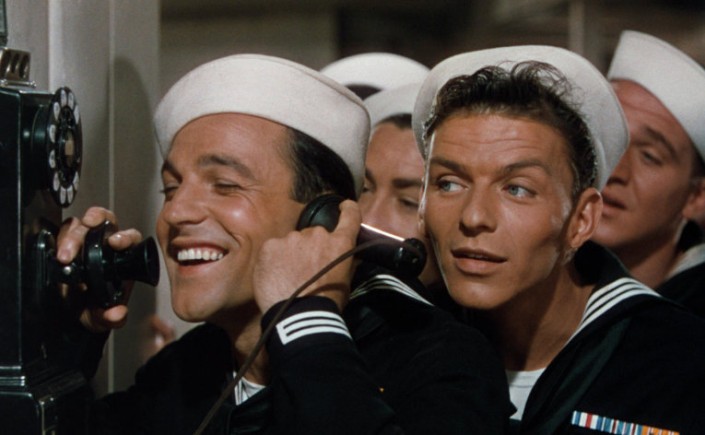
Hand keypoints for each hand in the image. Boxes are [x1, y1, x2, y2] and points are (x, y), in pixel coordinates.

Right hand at [56, 206, 142, 332]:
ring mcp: (86, 240)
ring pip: (82, 223)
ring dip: (72, 234)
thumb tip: (117, 313)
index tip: (115, 243)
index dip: (125, 237)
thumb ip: (112, 317)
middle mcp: (107, 244)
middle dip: (92, 228)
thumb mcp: (105, 317)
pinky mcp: (67, 241)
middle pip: (105, 222)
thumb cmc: (96, 308)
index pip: (130, 237)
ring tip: (65, 253)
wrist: (75, 312)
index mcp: (124, 257)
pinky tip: (59, 251)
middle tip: (81, 245)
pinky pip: (64, 229)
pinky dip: (60, 236)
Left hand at [253, 199, 360, 312]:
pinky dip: (273, 260)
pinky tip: (275, 277)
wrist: (298, 316)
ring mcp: (292, 238)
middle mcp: (317, 234)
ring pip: (291, 242)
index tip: (343, 206)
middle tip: (305, 269)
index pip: (350, 215)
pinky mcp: (270, 245)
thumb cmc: (326, 303)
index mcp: (340, 243)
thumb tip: (345, 255)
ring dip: (291, 254)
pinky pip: (273, 248)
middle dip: (310, 247)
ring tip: (288, 277)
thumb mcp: (346, 281)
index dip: (347, 209)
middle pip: (313, 234)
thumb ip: (345, 261)